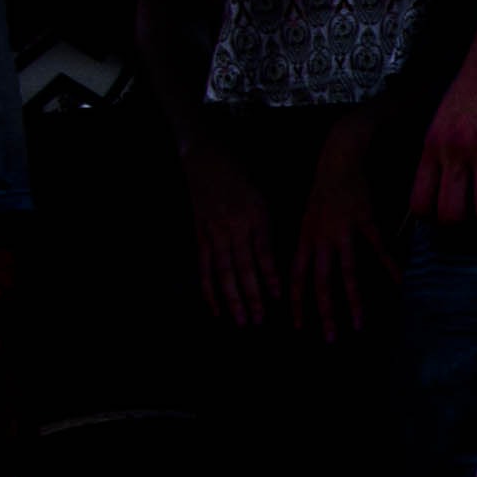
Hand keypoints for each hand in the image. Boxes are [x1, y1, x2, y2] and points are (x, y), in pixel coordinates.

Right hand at [183, 140, 278, 328]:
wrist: (205, 157)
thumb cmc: (242, 177)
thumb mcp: (263, 197)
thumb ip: (268, 227)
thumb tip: (278, 259)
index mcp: (255, 215)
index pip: (263, 252)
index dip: (270, 275)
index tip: (278, 295)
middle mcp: (233, 226)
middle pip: (243, 267)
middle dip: (252, 294)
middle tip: (260, 318)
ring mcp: (213, 232)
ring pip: (222, 271)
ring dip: (232, 298)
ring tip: (242, 319)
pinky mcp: (198, 236)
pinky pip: (203, 268)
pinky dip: (208, 290)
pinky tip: (216, 308)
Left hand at [293, 112, 399, 340]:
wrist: (339, 156)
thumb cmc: (325, 188)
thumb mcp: (308, 218)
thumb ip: (310, 245)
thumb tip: (308, 270)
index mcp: (305, 239)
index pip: (296, 277)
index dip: (296, 303)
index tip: (298, 327)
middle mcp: (320, 238)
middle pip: (320, 282)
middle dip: (324, 312)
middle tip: (331, 338)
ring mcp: (343, 231)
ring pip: (346, 271)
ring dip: (352, 300)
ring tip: (358, 323)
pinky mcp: (365, 220)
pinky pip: (378, 248)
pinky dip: (389, 268)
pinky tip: (398, 285)